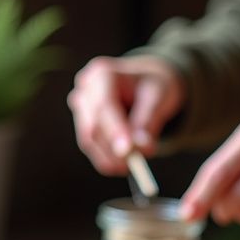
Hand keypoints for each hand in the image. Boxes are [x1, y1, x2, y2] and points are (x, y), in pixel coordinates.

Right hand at [67, 55, 186, 175]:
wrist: (146, 83)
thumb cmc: (154, 86)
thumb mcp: (159, 98)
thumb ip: (149, 121)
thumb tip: (142, 148)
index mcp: (103, 73)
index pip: (104, 105)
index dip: (114, 130)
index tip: (127, 152)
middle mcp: (86, 89)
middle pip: (93, 125)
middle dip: (113, 149)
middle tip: (136, 165)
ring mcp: (80, 106)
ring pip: (89, 139)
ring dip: (110, 157)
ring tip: (135, 164)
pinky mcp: (82, 123)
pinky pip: (90, 145)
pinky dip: (106, 157)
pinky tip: (123, 163)